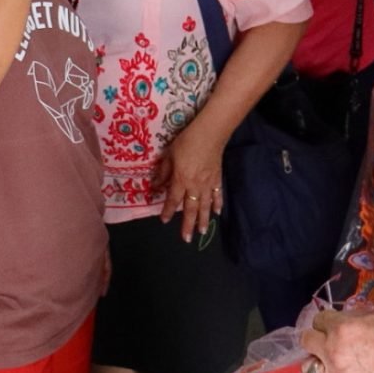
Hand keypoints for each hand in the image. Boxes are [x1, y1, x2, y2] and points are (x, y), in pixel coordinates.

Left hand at [153, 118, 226, 238]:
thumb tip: (155, 186)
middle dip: (188, 225)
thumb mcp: (169, 154)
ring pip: (205, 206)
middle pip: (191, 209)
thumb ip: (163, 172)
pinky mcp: (217, 179)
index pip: (173, 199)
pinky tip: (217, 213)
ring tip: (202, 232)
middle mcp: (195, 185)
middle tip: (187, 239)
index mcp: (181, 179)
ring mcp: (208, 184)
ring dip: (203, 220)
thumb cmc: (187, 141)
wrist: (210, 133)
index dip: (168, 211)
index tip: (164, 220)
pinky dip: (218, 204)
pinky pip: (217, 195)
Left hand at [300, 308, 373, 372]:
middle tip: (332, 342)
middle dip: (318, 337)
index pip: (318, 319)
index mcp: (342, 328)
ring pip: (308, 366)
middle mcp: (332, 351)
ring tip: (332, 362)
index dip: (328, 321)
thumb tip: (340, 319)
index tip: (337, 326)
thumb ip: (353, 316)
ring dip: (318, 360)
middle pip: (307, 340)